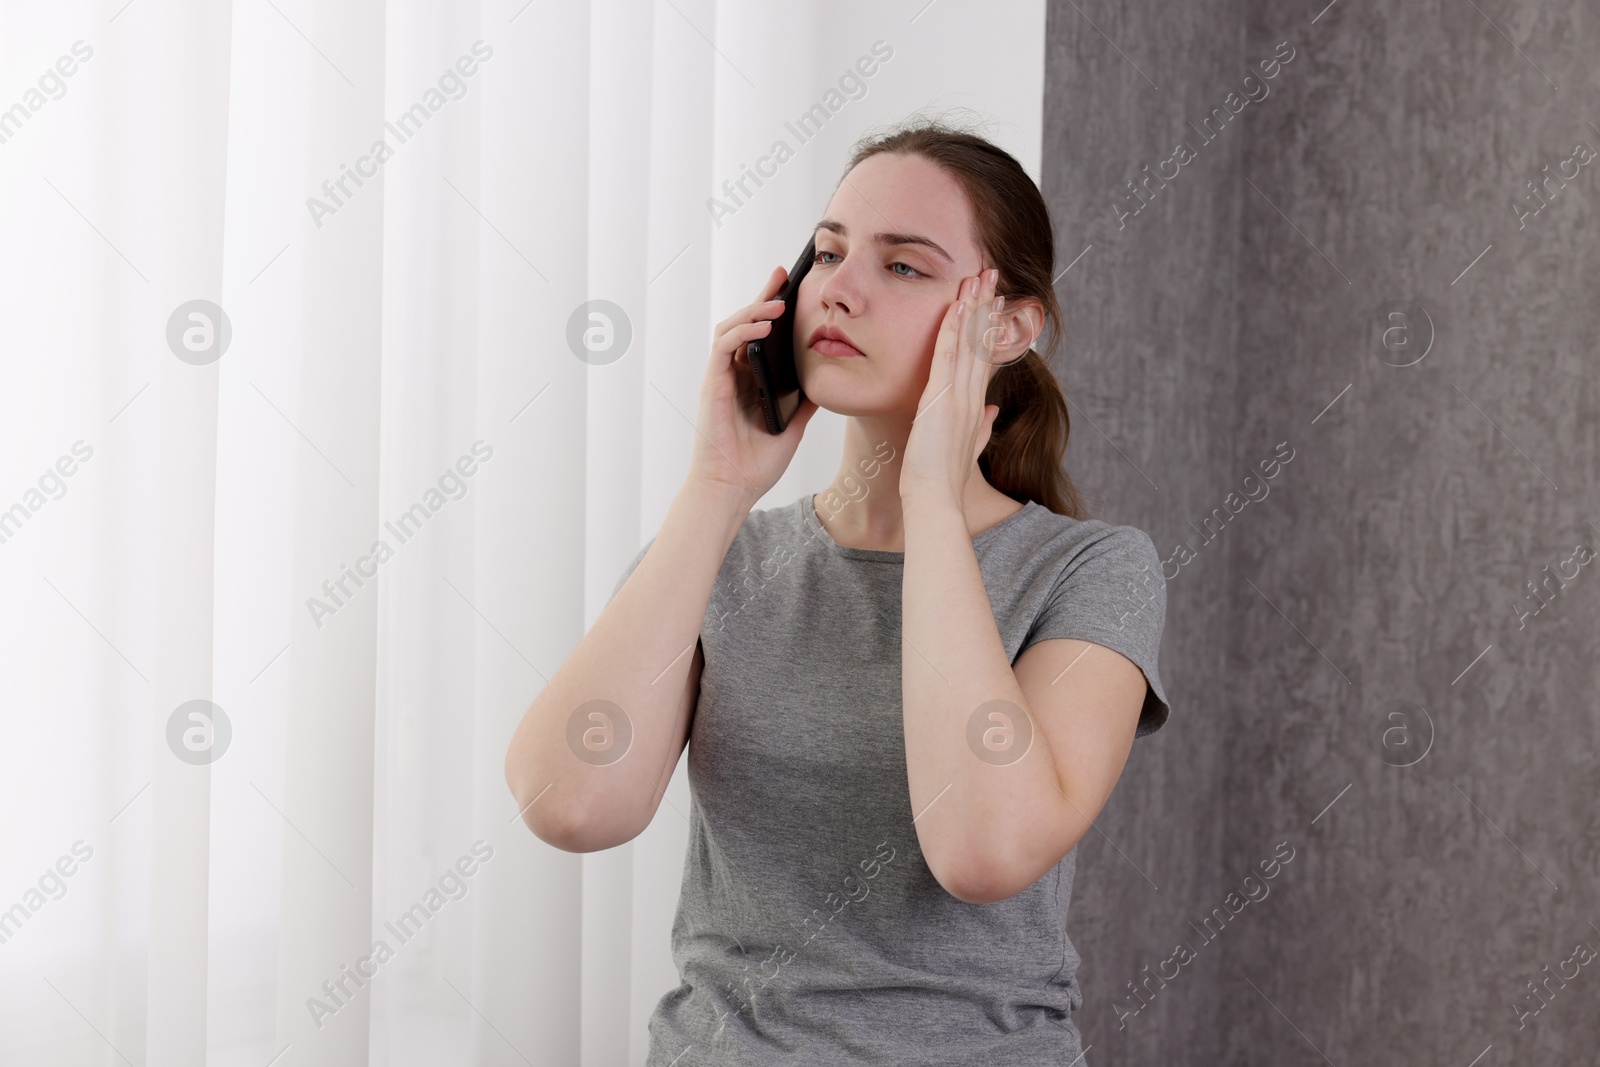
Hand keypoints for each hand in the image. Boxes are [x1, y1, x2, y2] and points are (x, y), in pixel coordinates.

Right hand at [685, 265, 820, 505]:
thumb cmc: (756, 463)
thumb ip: (805, 399)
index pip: (761, 336)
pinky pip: (723, 347)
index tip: (792, 287)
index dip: (773, 309)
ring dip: (753, 311)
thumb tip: (827, 377)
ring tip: (778, 303)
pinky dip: (742, 332)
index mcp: (750, 380)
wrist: (734, 488)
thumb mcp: (794, 424)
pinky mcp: (712, 384)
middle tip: (782, 275)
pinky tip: (763, 327)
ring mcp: (721, 378)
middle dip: (763, 297)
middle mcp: (733, 374)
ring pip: (731, 328)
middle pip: (745, 323)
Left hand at [899, 268, 1008, 507]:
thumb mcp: (966, 449)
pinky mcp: (942, 400)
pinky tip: (958, 306)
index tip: (994, 300)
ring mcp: (960, 397)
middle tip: (992, 274)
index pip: (984, 358)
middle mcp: (972, 398)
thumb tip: (992, 412)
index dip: (989, 326)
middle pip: (982, 342)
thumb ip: (982, 429)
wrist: (935, 499)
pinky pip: (949, 357)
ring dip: (974, 307)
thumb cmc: (942, 480)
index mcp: (975, 407)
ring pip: (970, 343)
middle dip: (987, 306)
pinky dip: (954, 330)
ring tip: (980, 277)